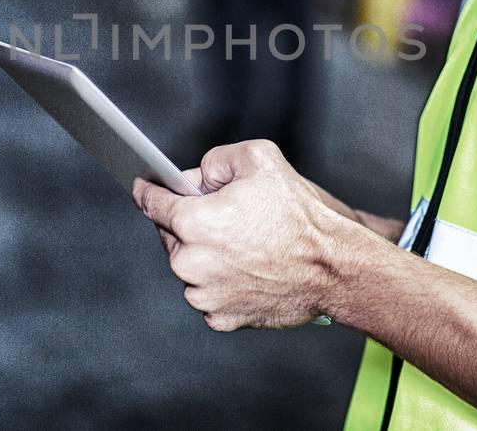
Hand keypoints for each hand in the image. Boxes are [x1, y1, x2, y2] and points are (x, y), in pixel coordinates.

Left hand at [131, 140, 353, 331]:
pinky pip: (207, 294)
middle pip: (170, 235)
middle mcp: (190, 262)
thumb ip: (215, 160)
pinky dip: (220, 282)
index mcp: (193, 222)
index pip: (151, 202)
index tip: (144, 188)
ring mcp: (204, 294)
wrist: (332, 267)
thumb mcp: (259, 159)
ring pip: (189, 267)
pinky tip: (246, 270)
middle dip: (190, 223)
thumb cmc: (300, 217)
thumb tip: (196, 177)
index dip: (148, 190)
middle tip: (227, 217)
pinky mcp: (220, 317)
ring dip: (205, 255)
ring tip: (243, 246)